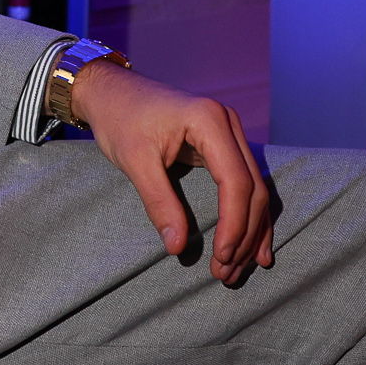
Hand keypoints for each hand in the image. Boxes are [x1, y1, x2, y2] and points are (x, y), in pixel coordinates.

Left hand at [69, 62, 273, 285]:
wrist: (111, 91)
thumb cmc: (119, 119)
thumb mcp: (134, 161)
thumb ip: (159, 202)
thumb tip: (178, 247)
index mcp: (209, 121)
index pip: (236, 181)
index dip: (234, 223)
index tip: (222, 256)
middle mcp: (229, 124)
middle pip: (252, 188)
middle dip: (244, 234)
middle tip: (227, 273)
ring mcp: (230, 133)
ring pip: (255, 190)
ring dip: (250, 231)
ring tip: (238, 269)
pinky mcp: (224, 144)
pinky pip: (245, 184)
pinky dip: (247, 216)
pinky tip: (252, 246)